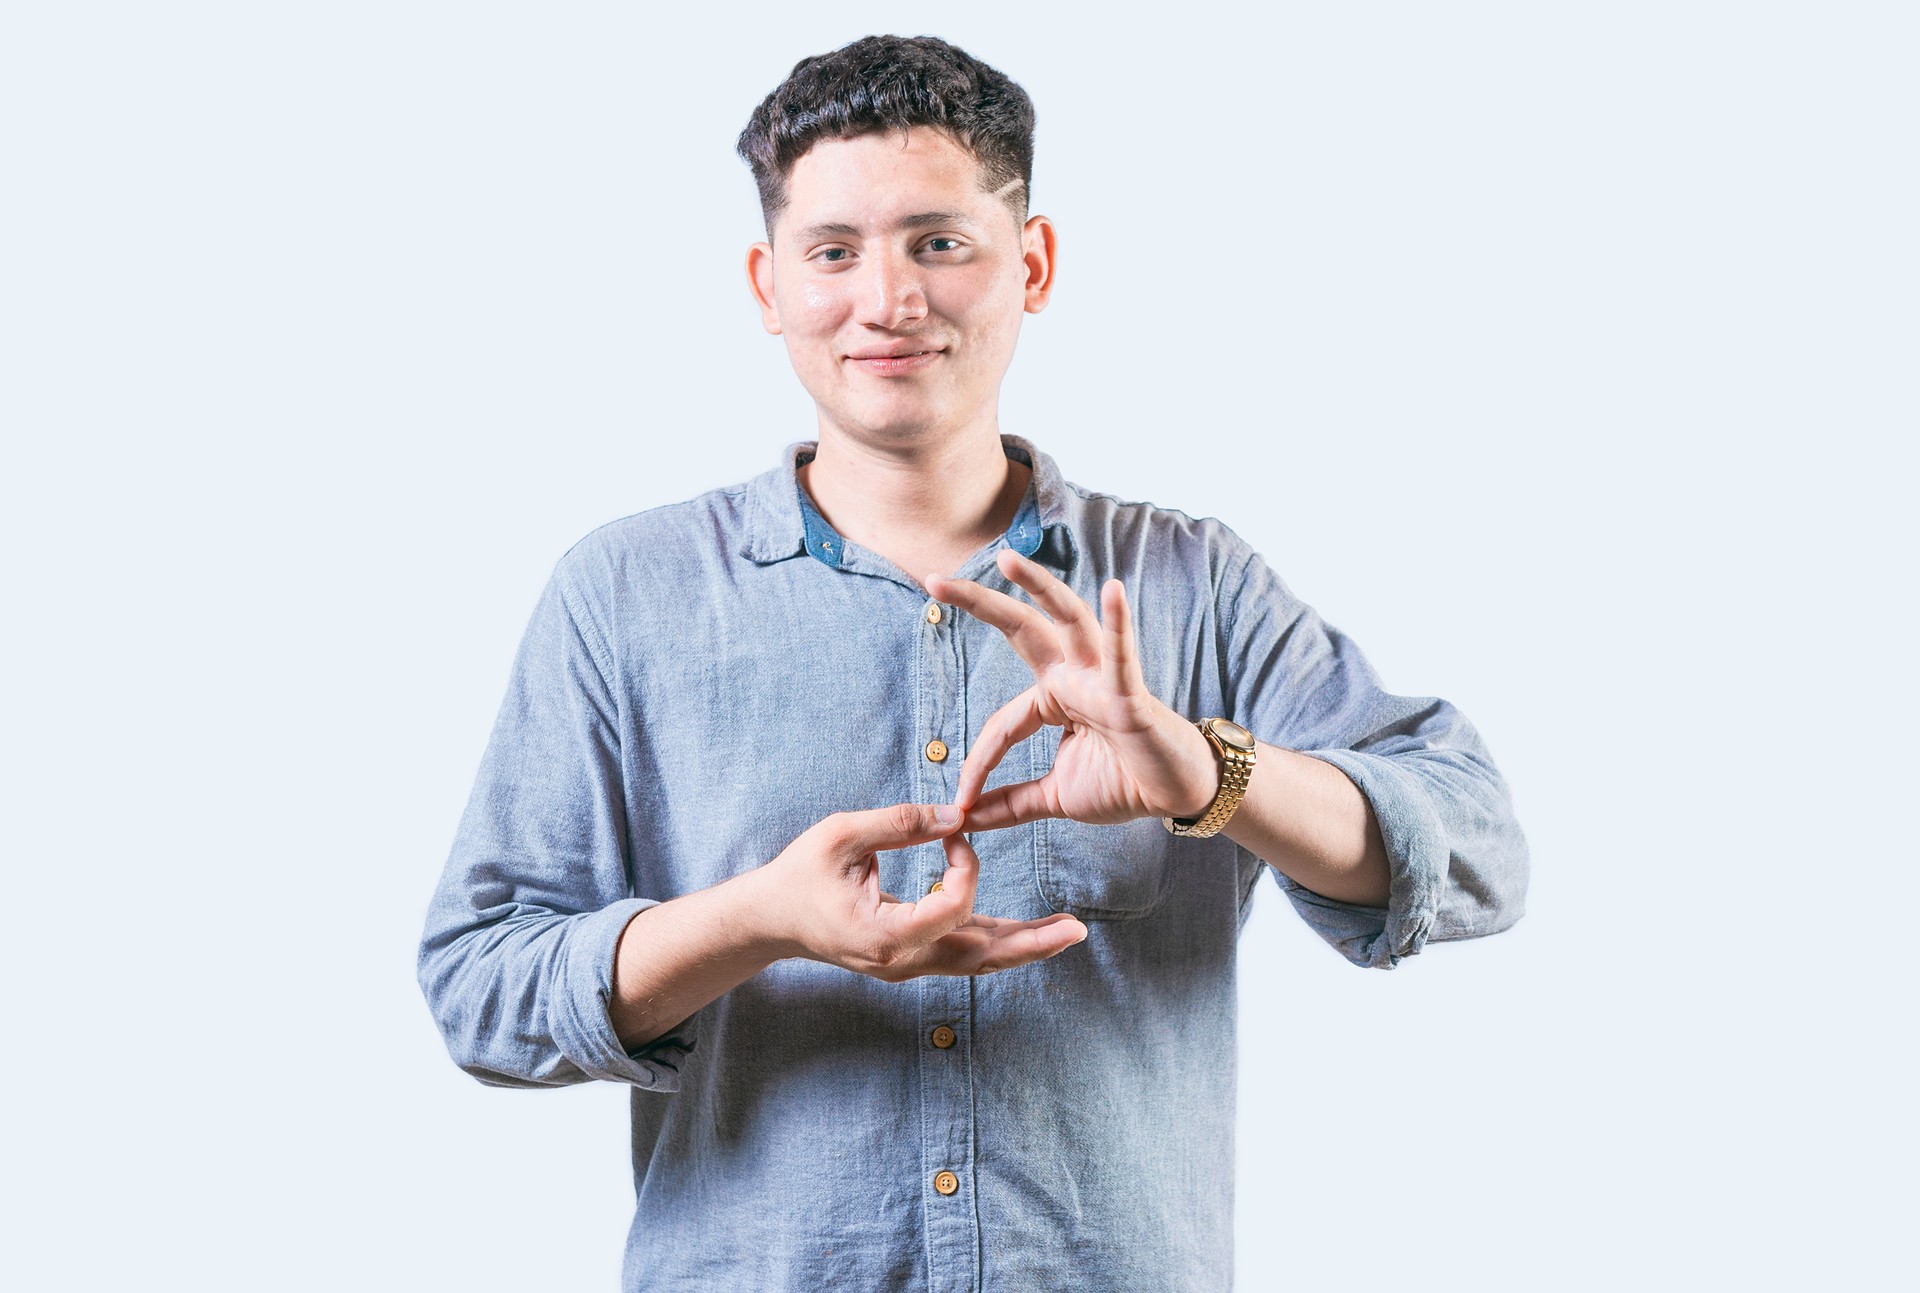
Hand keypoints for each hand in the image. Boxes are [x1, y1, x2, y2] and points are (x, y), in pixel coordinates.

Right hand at [757, 802, 1086, 980]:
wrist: (770, 920)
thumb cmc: (800, 875)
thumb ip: (900, 823)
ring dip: (1022, 945)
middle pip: (980, 955)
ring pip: (976, 961)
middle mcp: (901, 961)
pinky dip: (995, 942)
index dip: (966, 867)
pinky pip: (961, 955)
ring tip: (1067, 932)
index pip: (951, 908)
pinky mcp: (908, 960)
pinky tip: (1027, 932)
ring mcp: (905, 967)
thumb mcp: (842, 835)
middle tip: (1077, 930)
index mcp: (885, 935)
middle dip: (1032, 942)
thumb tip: (956, 815)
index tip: (956, 834)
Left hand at [926, 550, 1219, 831]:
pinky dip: (1119, 625)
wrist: (1177, 794)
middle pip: (1021, 629)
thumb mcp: (1055, 797)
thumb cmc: (1124, 783)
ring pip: (1069, 620)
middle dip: (980, 603)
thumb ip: (1011, 804)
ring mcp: (1102, 679)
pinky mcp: (1132, 696)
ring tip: (1009, 558)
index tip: (961, 802)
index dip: (980, 764)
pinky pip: (1122, 659)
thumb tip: (964, 817)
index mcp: (1054, 698)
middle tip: (934, 579)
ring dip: (1040, 587)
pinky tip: (1113, 590)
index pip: (1002, 724)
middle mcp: (1074, 677)